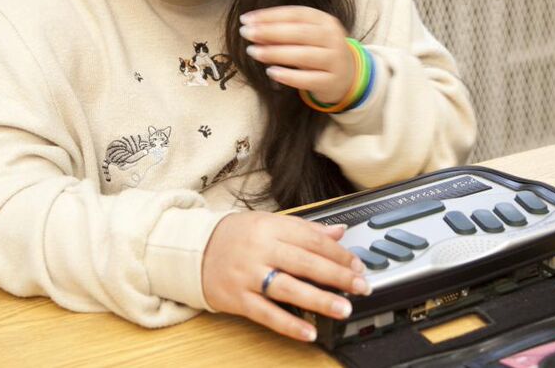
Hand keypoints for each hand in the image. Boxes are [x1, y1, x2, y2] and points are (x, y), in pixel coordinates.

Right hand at [201, 211, 370, 341]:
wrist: (193, 250)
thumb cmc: (235, 237)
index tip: (357, 265)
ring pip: (288, 288)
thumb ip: (304, 229)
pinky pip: (266, 313)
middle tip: (361, 286)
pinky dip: (289, 324)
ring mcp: (247, 275)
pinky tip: (309, 332)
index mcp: (269, 227)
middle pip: (304, 262)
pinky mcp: (237, 298)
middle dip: (337, 276)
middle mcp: (259, 249)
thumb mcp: (268, 223)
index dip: (338, 254)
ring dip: (319, 300)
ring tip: (343, 309)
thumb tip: (339, 232)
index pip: (311, 239)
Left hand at [240, 6, 354, 104]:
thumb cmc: (319, 51)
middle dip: (269, 32)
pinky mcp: (332, 81)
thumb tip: (253, 28)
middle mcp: (333, 38)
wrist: (348, 76)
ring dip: (275, 53)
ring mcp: (335, 60)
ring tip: (253, 51)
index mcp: (325, 21)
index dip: (270, 15)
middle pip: (300, 33)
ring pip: (303, 55)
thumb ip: (283, 31)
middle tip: (246, 33)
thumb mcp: (307, 36)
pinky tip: (271, 72)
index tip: (246, 19)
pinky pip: (308, 79)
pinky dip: (288, 76)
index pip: (296, 14)